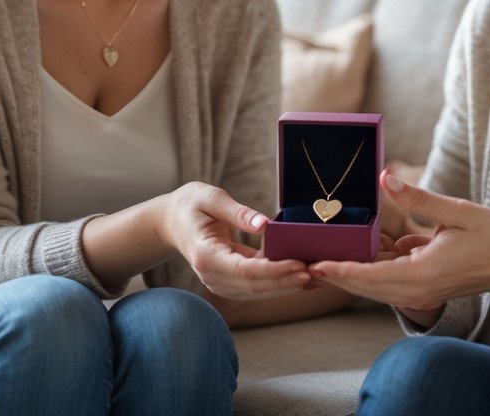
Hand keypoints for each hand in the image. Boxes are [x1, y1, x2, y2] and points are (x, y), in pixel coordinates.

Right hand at [159, 182, 310, 299]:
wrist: (172, 222)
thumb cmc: (191, 205)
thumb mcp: (210, 198)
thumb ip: (237, 212)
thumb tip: (265, 224)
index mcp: (206, 255)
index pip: (245, 270)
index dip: (274, 270)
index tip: (300, 265)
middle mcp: (211, 275)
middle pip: (255, 286)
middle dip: (287, 281)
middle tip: (317, 273)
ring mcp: (219, 282)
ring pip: (258, 291)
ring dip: (288, 285)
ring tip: (317, 276)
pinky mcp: (229, 281)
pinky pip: (257, 285)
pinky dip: (280, 281)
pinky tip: (302, 276)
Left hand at [310, 170, 489, 310]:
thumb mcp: (456, 211)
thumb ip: (419, 198)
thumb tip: (386, 178)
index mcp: (423, 273)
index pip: (371, 276)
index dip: (341, 271)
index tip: (316, 265)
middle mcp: (417, 290)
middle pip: (365, 287)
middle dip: (335, 276)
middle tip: (302, 264)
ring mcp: (420, 293)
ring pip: (374, 288)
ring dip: (348, 275)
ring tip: (318, 260)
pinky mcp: (423, 289)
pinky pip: (389, 282)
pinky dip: (370, 271)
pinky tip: (355, 253)